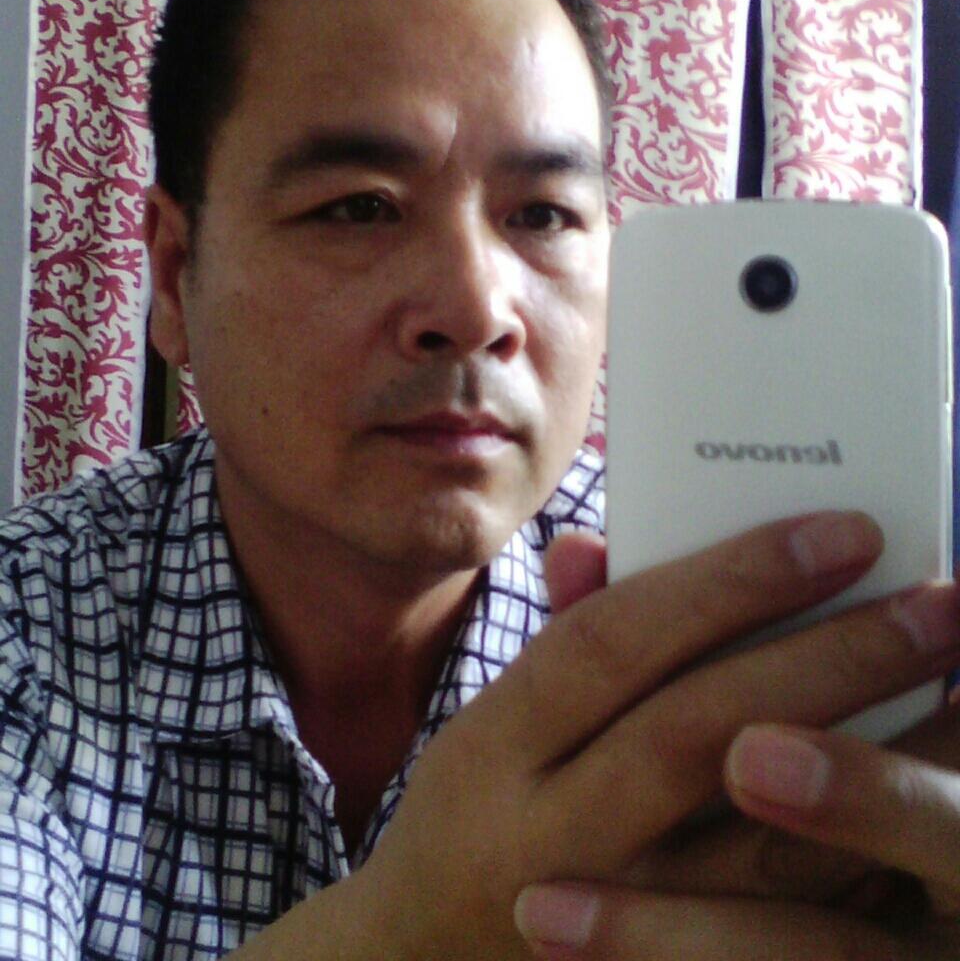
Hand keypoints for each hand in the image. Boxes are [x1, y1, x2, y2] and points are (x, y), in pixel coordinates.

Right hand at [344, 512, 959, 959]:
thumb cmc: (475, 818)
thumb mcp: (492, 723)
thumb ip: (563, 635)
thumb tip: (601, 543)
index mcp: (494, 748)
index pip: (614, 644)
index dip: (729, 582)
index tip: (840, 532)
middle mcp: (546, 838)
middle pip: (697, 736)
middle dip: (827, 661)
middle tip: (938, 601)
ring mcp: (607, 924)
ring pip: (760, 852)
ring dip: (875, 768)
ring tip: (958, 690)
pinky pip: (781, 935)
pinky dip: (857, 863)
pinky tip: (924, 794)